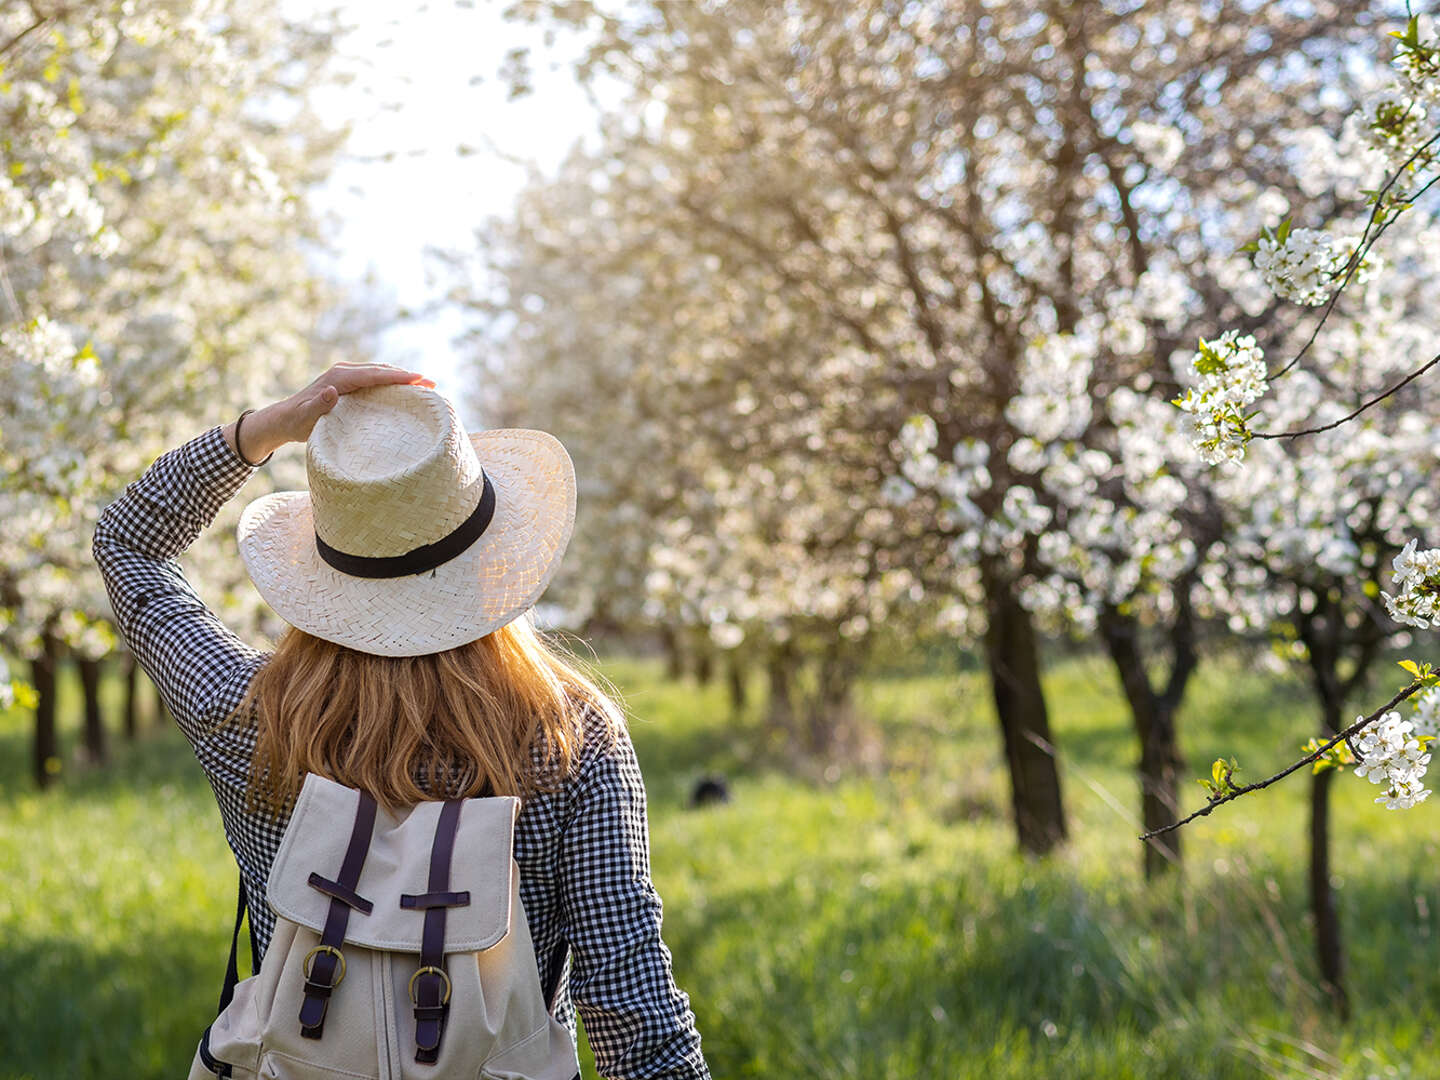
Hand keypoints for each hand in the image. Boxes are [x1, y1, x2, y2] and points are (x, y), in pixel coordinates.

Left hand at [224, 362, 435, 464]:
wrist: (283, 419)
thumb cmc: (297, 422)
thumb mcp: (306, 418)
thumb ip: (319, 405)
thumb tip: (331, 391)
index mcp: (339, 378)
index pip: (375, 374)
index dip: (399, 376)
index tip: (421, 379)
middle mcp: (344, 371)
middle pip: (382, 370)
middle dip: (408, 375)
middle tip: (433, 384)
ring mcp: (346, 375)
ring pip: (380, 372)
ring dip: (402, 377)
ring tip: (425, 386)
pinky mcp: (347, 382)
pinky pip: (375, 378)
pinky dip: (391, 381)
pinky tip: (403, 390)